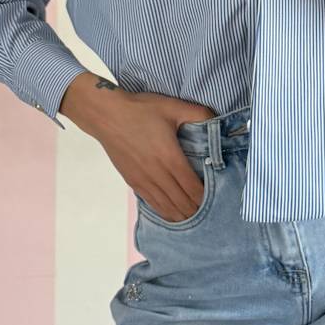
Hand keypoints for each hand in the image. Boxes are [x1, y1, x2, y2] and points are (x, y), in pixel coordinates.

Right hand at [79, 83, 216, 223]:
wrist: (106, 115)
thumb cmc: (140, 110)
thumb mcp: (173, 106)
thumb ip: (199, 114)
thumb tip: (218, 120)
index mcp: (171, 158)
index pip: (193, 188)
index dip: (206, 198)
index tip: (218, 199)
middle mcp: (157, 174)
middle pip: (182, 202)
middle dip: (197, 210)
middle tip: (211, 211)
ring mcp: (144, 180)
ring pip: (167, 207)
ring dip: (182, 215)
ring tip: (195, 218)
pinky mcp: (133, 182)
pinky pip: (152, 203)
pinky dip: (165, 211)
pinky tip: (173, 214)